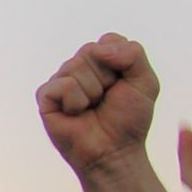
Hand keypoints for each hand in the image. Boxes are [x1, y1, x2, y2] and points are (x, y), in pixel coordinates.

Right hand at [36, 33, 157, 175]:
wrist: (114, 151)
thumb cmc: (128, 120)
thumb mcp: (145, 82)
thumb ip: (133, 54)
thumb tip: (99, 49)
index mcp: (101, 61)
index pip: (109, 40)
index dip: (121, 61)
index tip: (124, 84)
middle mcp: (78, 67)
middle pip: (90, 50)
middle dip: (106, 77)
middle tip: (106, 99)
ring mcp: (60, 81)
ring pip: (76, 66)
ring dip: (92, 92)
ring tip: (91, 108)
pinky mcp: (45, 97)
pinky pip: (63, 85)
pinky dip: (76, 102)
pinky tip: (76, 114)